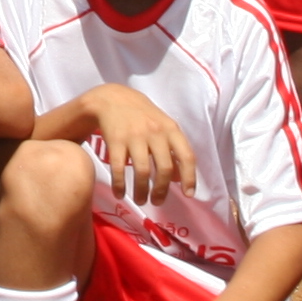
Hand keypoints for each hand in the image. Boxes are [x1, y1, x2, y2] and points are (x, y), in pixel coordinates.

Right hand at [80, 84, 196, 205]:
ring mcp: (135, 136)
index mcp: (171, 129)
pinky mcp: (115, 140)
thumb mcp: (163, 127)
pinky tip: (120, 194)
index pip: (186, 156)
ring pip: (142, 171)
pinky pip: (119, 168)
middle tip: (157, 202)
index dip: (189, 178)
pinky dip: (120, 185)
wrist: (112, 98)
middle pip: (164, 168)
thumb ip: (173, 150)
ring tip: (140, 200)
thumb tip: (180, 179)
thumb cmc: (142, 116)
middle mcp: (155, 132)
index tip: (188, 195)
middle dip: (161, 190)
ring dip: (141, 191)